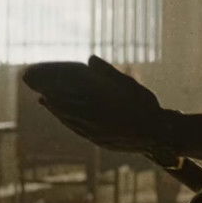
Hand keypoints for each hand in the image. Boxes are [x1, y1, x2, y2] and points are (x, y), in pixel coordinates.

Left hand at [27, 56, 175, 154]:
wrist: (160, 134)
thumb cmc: (146, 106)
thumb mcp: (130, 85)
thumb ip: (108, 73)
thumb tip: (89, 58)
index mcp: (99, 109)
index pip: (69, 102)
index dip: (54, 95)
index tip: (43, 88)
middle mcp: (95, 125)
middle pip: (67, 114)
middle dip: (52, 105)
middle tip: (40, 97)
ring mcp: (98, 137)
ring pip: (72, 125)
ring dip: (59, 115)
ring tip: (49, 106)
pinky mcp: (103, 144)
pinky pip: (81, 133)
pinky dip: (71, 125)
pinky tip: (68, 121)